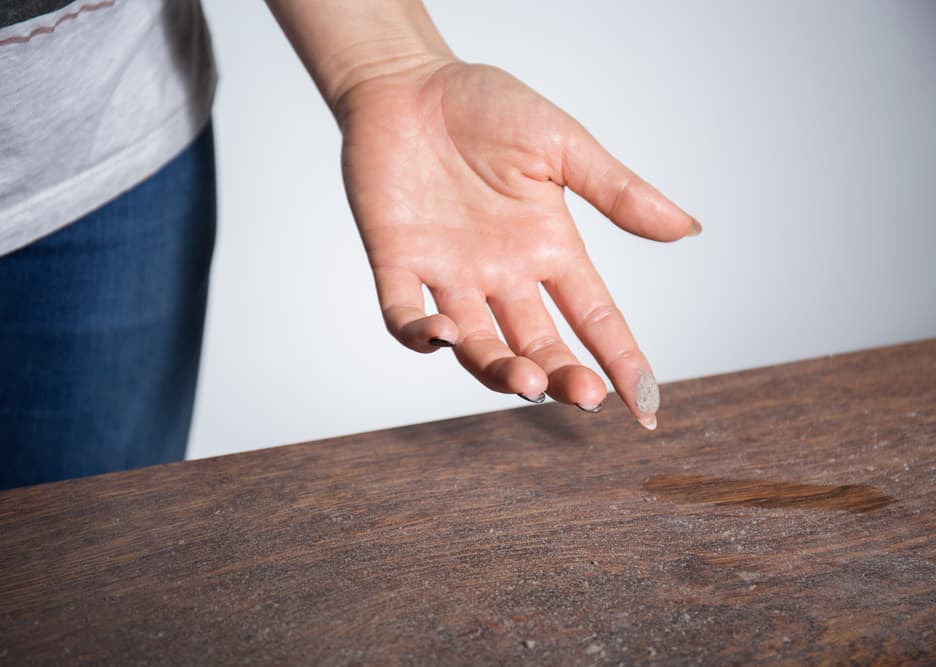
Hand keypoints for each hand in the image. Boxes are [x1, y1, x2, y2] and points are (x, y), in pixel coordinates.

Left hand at [337, 60, 699, 428]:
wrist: (408, 81)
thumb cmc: (485, 105)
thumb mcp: (561, 144)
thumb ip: (617, 190)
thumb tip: (688, 228)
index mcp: (549, 247)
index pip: (596, 317)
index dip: (623, 360)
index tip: (648, 405)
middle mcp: (503, 273)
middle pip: (540, 343)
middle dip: (563, 375)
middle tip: (584, 395)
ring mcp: (449, 273)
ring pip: (477, 344)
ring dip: (499, 369)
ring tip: (525, 380)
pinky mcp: (397, 262)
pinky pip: (402, 315)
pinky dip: (419, 335)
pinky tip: (443, 336)